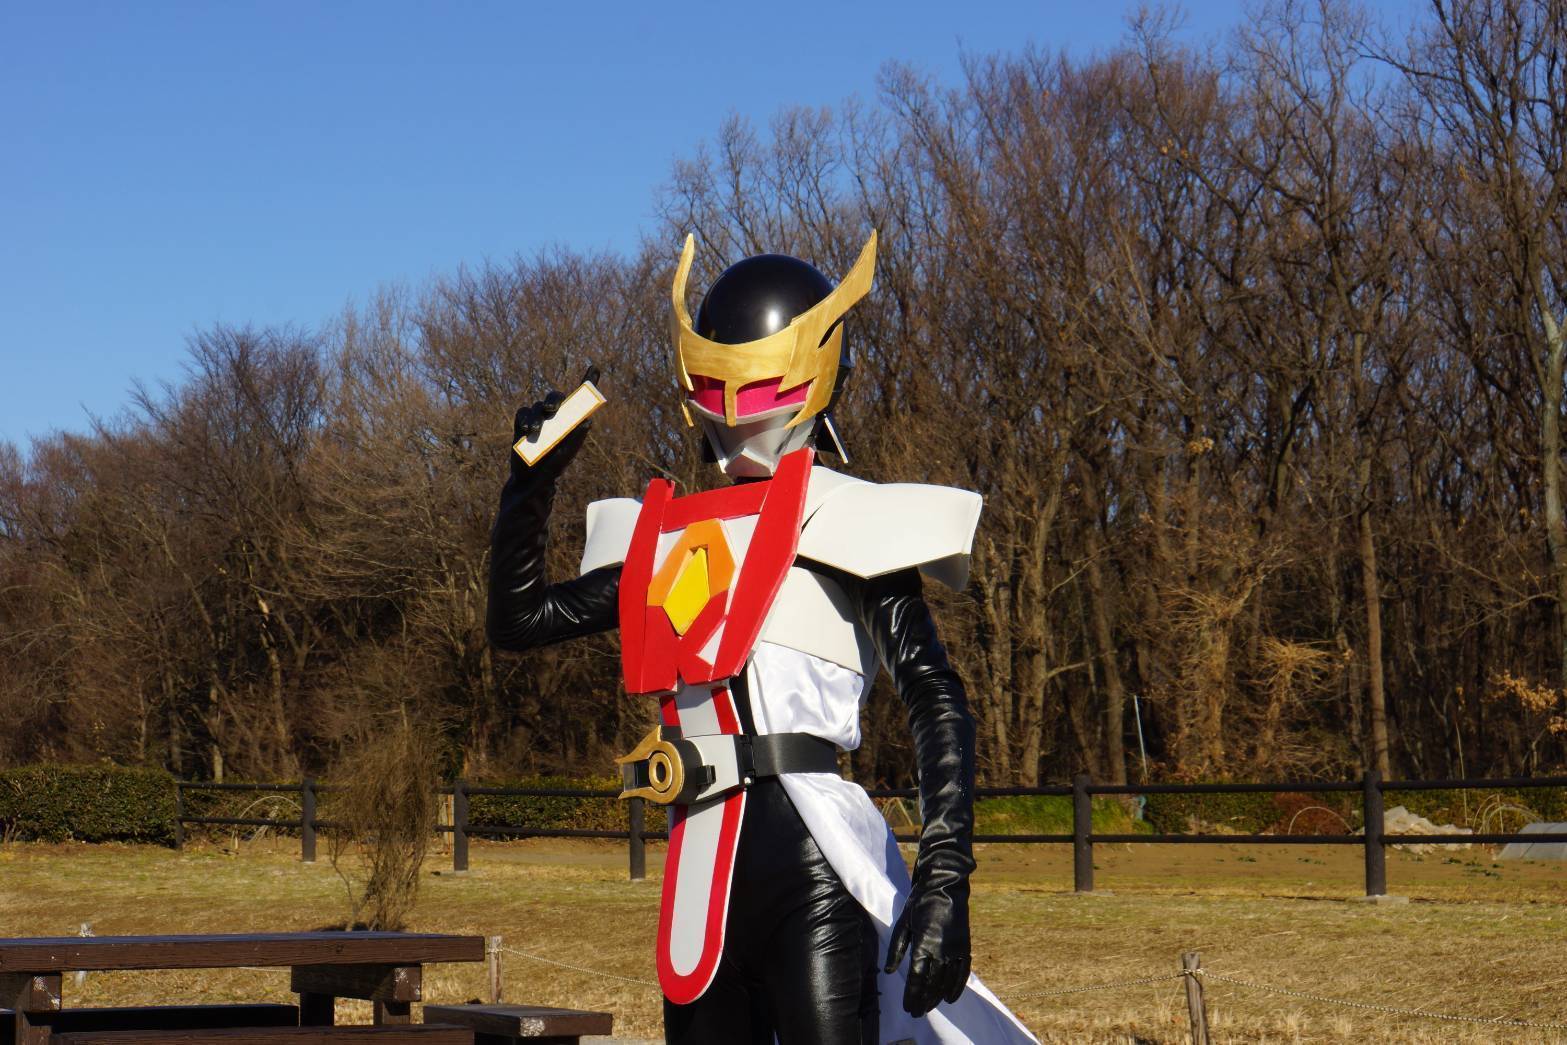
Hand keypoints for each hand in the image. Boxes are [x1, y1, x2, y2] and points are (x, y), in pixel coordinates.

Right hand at [511, 364, 599, 479]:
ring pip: (538, 406)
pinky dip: (524, 418)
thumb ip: (575, 441)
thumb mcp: (565, 457)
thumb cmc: (551, 470)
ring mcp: (539, 420)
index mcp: (571, 423)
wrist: (529, 482)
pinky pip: (523, 412)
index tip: (594, 367)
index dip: (587, 382)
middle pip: (556, 397)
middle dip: (554, 399)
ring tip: (534, 432)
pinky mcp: (523, 425)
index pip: (580, 399)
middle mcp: (556, 418)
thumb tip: (588, 421)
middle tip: (551, 410)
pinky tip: (525, 430)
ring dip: (536, 416)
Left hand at [884, 870, 970, 1016]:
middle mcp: (941, 950)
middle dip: (923, 1000)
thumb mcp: (903, 923)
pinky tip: (950, 998)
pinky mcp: (965, 947)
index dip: (912, 995)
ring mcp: (955, 950)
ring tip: (929, 1007)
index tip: (908, 1008)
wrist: (945, 887)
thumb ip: (896, 949)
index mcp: (923, 944)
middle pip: (932, 983)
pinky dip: (957, 987)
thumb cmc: (919, 903)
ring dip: (937, 997)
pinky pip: (963, 973)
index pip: (917, 978)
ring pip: (947, 981)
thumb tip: (889, 971)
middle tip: (916, 1012)